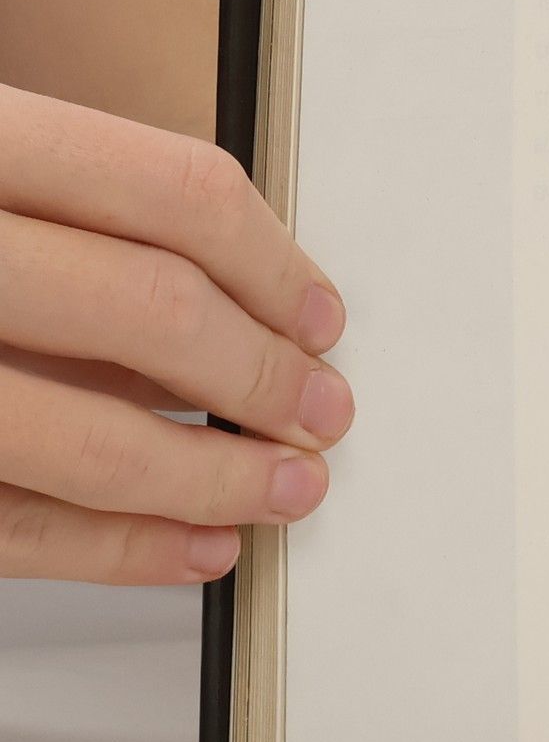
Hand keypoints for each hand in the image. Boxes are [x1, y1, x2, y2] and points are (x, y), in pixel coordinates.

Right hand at [0, 83, 350, 584]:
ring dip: (211, 478)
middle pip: (150, 311)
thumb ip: (82, 221)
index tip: (322, 317)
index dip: (275, 263)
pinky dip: (117, 548)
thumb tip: (254, 302)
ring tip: (284, 489)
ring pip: (84, 438)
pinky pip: (8, 526)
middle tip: (323, 410)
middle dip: (263, 376)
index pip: (174, 192)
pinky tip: (191, 545)